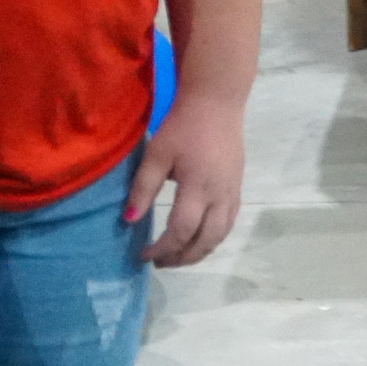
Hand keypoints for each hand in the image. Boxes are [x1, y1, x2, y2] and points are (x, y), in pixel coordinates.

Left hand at [126, 94, 244, 267]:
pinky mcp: (237, 188)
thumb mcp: (157, 153)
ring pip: (220, 236)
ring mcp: (232, 193)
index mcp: (198, 188)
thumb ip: (143, 187)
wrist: (217, 103)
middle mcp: (220, 196)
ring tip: (178, 256)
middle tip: (160, 262)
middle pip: (204, 241)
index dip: (162, 248)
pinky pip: (228, 223)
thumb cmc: (183, 126)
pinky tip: (199, 238)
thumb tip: (129, 219)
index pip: (181, 231)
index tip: (144, 255)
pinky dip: (213, 238)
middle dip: (181, 257)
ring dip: (199, 252)